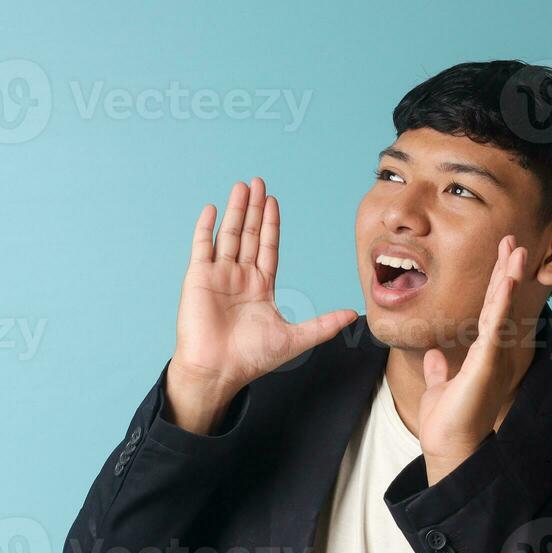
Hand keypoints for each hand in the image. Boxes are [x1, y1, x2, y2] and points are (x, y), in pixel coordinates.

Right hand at [166, 177, 358, 433]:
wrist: (218, 370)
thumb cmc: (251, 359)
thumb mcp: (296, 339)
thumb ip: (323, 324)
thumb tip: (353, 315)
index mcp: (260, 287)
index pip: (267, 247)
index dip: (270, 224)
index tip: (273, 202)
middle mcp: (239, 277)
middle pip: (248, 234)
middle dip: (253, 208)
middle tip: (258, 182)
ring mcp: (218, 276)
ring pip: (228, 235)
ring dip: (234, 210)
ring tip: (241, 186)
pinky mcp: (198, 278)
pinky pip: (202, 247)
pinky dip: (206, 227)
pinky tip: (212, 208)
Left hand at [418, 235, 529, 484]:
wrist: (448, 445)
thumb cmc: (447, 421)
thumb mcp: (439, 387)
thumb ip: (438, 370)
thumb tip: (433, 356)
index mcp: (484, 353)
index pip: (492, 309)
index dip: (496, 282)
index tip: (502, 256)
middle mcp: (494, 352)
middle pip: (502, 303)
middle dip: (507, 270)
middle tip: (513, 241)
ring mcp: (493, 357)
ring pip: (503, 309)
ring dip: (509, 278)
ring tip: (517, 250)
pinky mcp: (487, 364)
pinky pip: (495, 327)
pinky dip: (501, 302)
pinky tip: (506, 280)